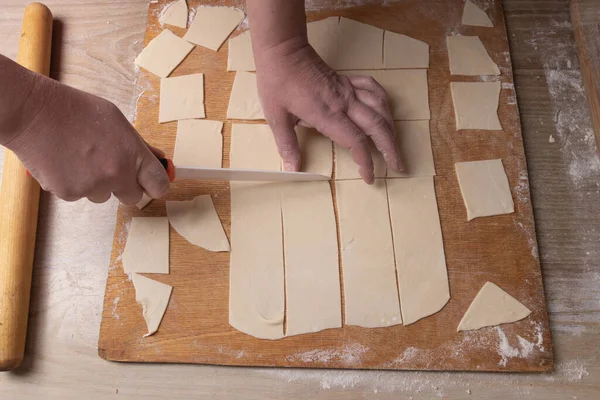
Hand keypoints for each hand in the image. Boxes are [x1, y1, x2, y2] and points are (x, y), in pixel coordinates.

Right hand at [3, 77, 169, 203]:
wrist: (34, 113)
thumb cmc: (76, 111)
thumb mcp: (117, 121)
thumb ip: (140, 145)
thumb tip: (159, 159)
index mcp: (133, 155)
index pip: (159, 185)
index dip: (155, 185)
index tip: (151, 183)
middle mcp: (116, 174)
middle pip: (133, 197)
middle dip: (126, 186)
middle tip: (111, 168)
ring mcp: (92, 186)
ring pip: (103, 195)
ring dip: (97, 183)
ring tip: (81, 157)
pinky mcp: (69, 194)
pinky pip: (79, 195)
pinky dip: (74, 183)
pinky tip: (65, 162)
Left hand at [254, 37, 401, 182]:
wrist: (282, 50)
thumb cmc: (277, 81)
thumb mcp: (276, 117)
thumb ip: (287, 144)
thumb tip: (292, 169)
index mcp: (327, 114)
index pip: (355, 142)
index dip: (366, 162)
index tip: (369, 177)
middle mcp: (343, 102)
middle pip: (377, 127)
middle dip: (391, 148)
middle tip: (398, 165)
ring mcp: (347, 89)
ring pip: (380, 108)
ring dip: (391, 128)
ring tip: (394, 144)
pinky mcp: (346, 80)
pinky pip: (373, 89)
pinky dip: (383, 101)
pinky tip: (384, 110)